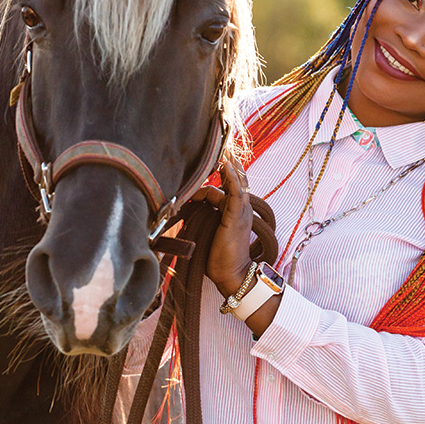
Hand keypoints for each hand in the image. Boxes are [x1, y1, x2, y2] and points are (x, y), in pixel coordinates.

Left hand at [194, 158, 253, 297]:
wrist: (231, 274)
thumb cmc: (219, 258)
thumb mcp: (208, 233)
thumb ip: (200, 219)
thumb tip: (182, 211)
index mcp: (235, 212)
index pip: (225, 188)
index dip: (210, 183)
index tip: (197, 181)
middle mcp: (241, 209)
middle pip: (236, 180)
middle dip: (229, 164)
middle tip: (222, 149)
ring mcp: (241, 212)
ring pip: (236, 183)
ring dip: (230, 167)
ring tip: (224, 151)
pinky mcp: (236, 217)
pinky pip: (235, 193)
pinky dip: (232, 178)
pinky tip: (226, 166)